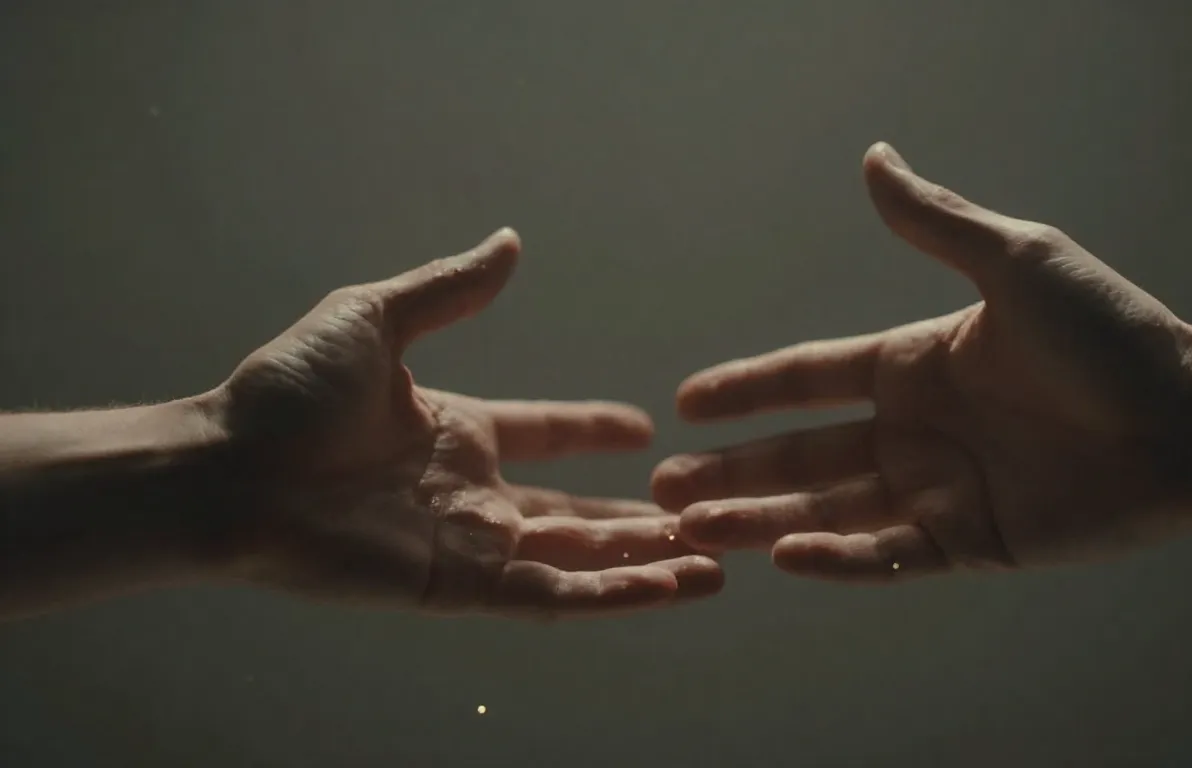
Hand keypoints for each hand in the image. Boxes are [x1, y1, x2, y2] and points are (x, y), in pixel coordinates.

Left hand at [215, 229, 719, 617]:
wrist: (228, 471)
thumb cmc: (287, 395)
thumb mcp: (376, 319)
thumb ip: (449, 290)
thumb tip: (510, 242)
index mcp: (456, 431)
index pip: (545, 435)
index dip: (591, 430)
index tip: (643, 426)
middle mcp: (471, 494)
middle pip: (576, 510)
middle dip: (639, 516)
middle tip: (704, 510)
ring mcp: (469, 546)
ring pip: (580, 560)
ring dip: (647, 562)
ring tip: (715, 562)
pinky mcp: (460, 589)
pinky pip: (554, 595)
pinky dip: (615, 595)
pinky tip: (672, 586)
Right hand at [652, 144, 1191, 583]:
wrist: (1191, 419)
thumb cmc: (1109, 335)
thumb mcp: (1016, 262)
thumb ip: (935, 222)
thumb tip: (873, 158)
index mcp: (915, 364)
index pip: (810, 379)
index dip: (747, 388)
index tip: (685, 401)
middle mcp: (916, 430)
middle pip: (803, 454)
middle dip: (732, 470)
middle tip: (665, 488)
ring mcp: (939, 490)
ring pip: (830, 510)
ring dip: (761, 519)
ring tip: (697, 529)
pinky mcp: (972, 543)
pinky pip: (890, 556)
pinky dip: (838, 560)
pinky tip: (785, 554)